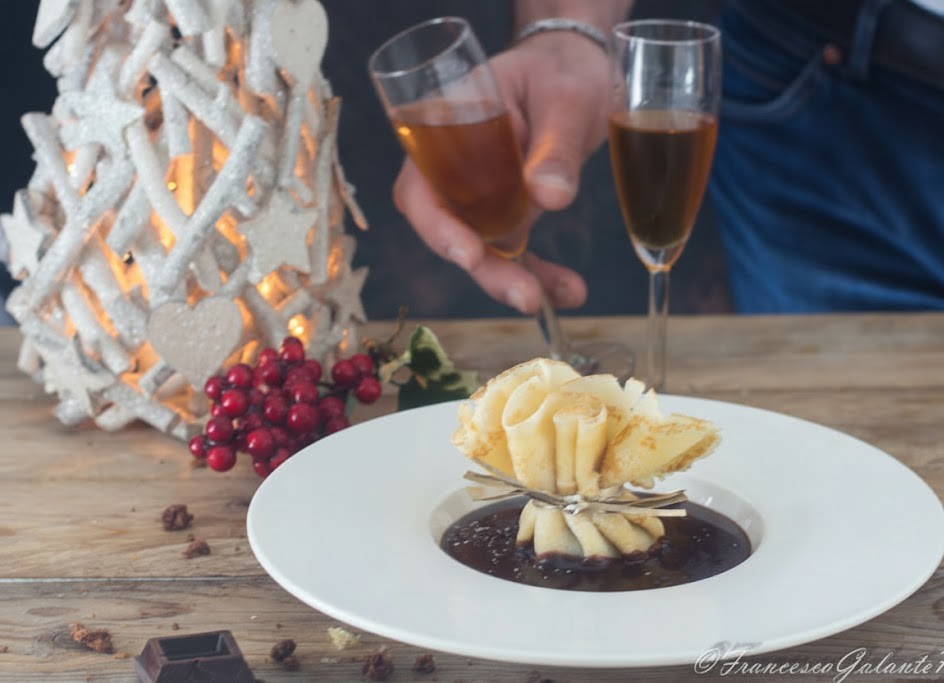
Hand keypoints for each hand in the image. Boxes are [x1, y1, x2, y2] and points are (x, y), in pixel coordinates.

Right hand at [393, 32, 610, 313]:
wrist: (579, 67)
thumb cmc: (562, 68)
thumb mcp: (565, 97)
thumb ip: (557, 145)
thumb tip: (550, 198)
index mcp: (445, 128)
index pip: (420, 186)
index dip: (436, 225)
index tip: (468, 254)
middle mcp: (454, 168)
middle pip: (451, 227)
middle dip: (485, 269)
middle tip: (523, 296)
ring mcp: (481, 193)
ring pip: (483, 248)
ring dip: (514, 279)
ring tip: (554, 299)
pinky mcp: (510, 210)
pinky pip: (517, 250)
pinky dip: (542, 274)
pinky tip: (571, 292)